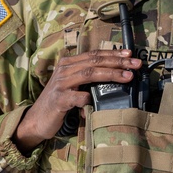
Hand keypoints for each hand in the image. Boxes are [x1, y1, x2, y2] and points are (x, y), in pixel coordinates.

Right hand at [15, 49, 141, 151]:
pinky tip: (97, 101)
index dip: (113, 53)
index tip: (130, 54)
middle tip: (135, 64)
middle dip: (117, 62)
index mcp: (68, 64)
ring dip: (110, 74)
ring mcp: (60, 84)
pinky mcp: (59, 100)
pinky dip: (89, 99)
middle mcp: (64, 70)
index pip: (94, 54)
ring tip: (127, 77)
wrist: (37, 120)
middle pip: (94, 61)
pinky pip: (78, 97)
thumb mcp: (74, 85)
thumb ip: (89, 78)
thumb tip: (117, 75)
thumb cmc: (60, 102)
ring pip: (88, 74)